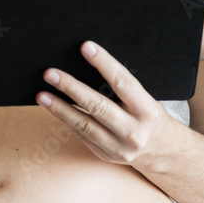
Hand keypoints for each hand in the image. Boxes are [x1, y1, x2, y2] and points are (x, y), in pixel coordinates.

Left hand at [36, 40, 164, 165]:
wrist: (161, 150)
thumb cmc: (148, 115)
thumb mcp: (146, 99)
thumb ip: (122, 88)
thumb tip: (89, 63)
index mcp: (147, 111)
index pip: (123, 82)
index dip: (104, 63)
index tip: (86, 47)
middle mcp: (134, 131)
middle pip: (98, 106)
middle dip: (71, 87)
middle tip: (51, 73)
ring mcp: (119, 147)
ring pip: (84, 124)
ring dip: (59, 108)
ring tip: (42, 94)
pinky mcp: (105, 155)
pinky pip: (81, 135)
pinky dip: (65, 119)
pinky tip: (53, 108)